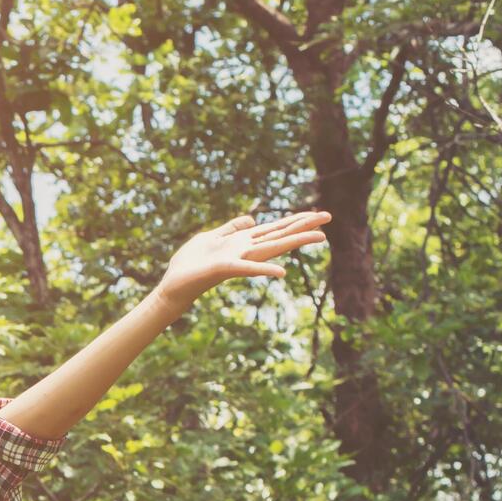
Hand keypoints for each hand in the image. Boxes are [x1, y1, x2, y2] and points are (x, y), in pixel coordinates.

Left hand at [156, 210, 331, 313]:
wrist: (172, 287)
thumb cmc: (189, 265)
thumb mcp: (211, 237)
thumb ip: (231, 228)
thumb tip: (251, 219)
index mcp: (242, 241)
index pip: (273, 228)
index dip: (294, 220)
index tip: (317, 213)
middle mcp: (245, 251)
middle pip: (279, 235)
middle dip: (303, 225)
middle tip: (329, 217)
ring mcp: (237, 260)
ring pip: (271, 248)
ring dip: (295, 242)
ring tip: (321, 237)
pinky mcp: (224, 268)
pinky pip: (246, 269)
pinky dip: (263, 270)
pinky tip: (282, 274)